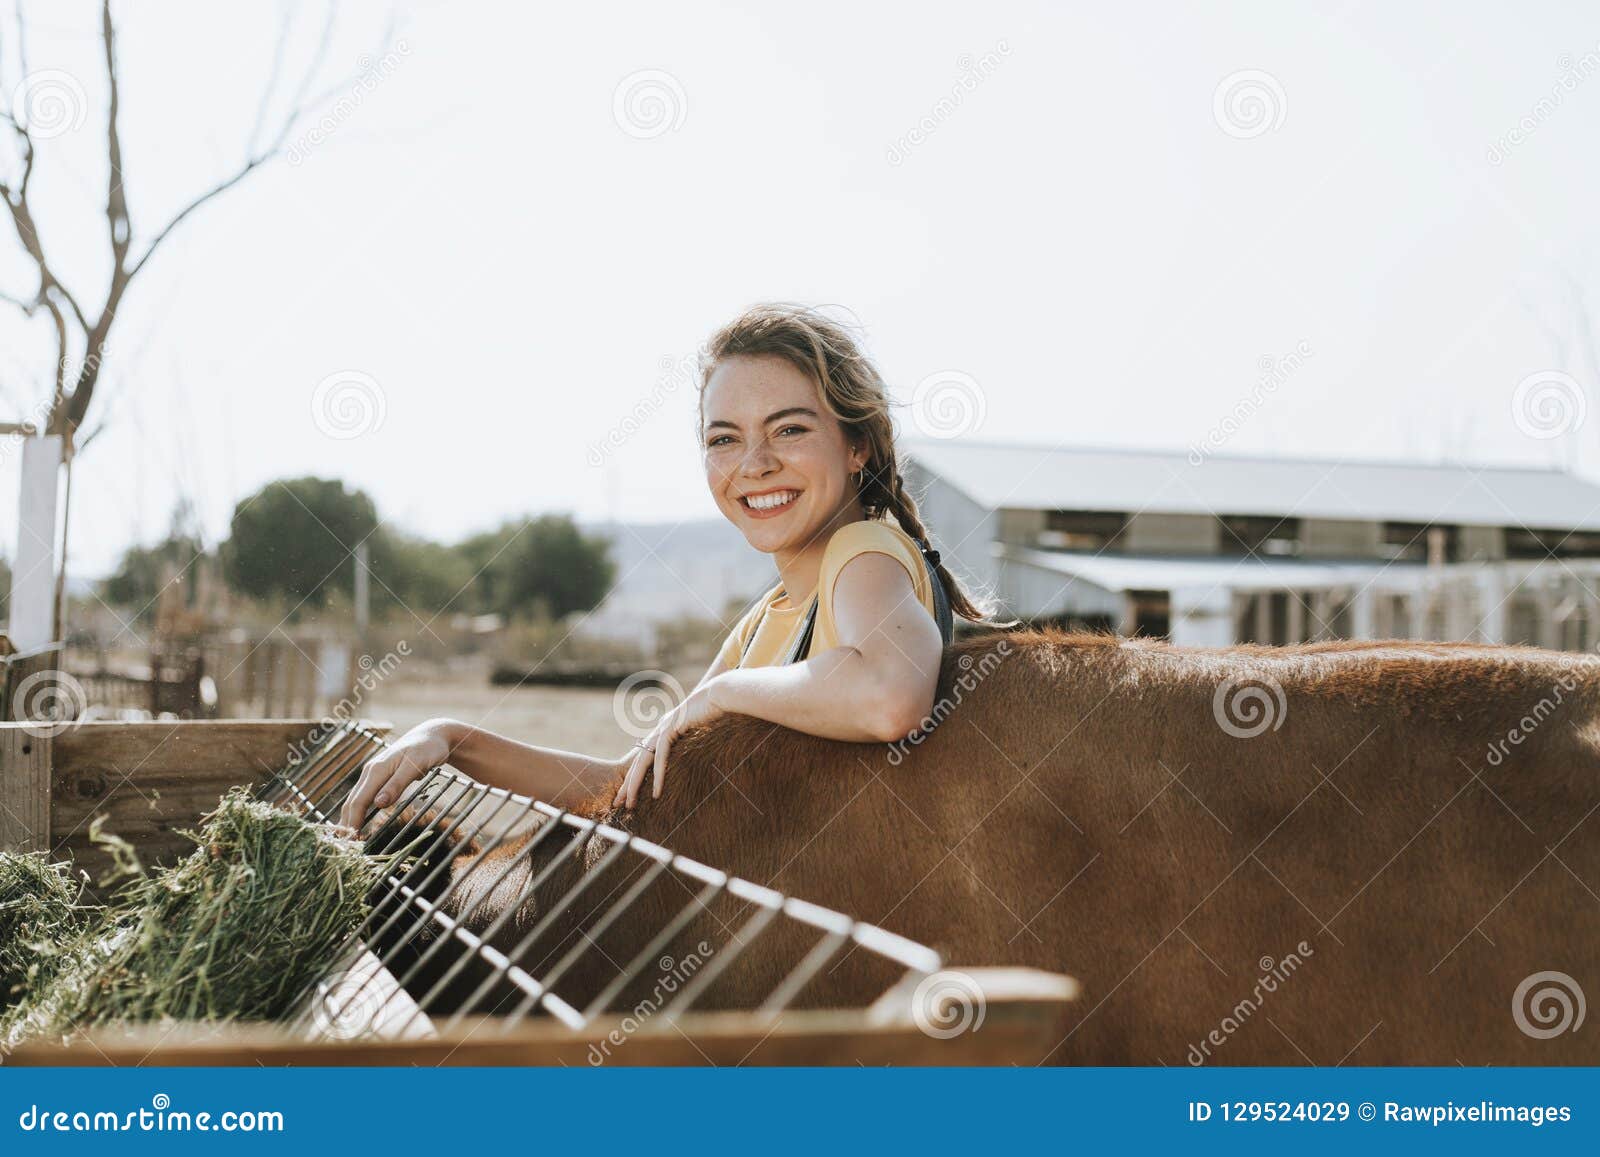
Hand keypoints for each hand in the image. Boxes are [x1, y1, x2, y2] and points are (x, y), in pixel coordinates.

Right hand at [339, 719, 455, 831]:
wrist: (432, 734)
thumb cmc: (427, 749)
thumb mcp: (416, 765)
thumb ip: (398, 784)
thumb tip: (379, 804)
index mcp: (376, 770)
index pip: (359, 801)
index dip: (353, 821)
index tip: (352, 840)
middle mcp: (370, 771)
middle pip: (352, 801)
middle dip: (347, 823)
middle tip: (345, 847)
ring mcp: (372, 773)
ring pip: (355, 799)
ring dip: (350, 818)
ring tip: (348, 839)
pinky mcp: (378, 776)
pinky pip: (363, 796)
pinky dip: (358, 811)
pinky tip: (357, 823)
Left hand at [612, 678, 728, 809]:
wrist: (719, 695)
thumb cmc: (713, 713)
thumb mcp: (698, 732)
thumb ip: (688, 743)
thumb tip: (690, 760)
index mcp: (663, 731)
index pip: (644, 758)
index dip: (635, 776)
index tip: (629, 795)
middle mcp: (659, 730)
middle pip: (637, 762)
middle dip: (627, 785)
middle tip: (618, 803)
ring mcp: (663, 728)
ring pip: (643, 761)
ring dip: (636, 784)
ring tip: (631, 803)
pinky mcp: (671, 728)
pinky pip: (660, 756)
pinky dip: (658, 776)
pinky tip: (656, 793)